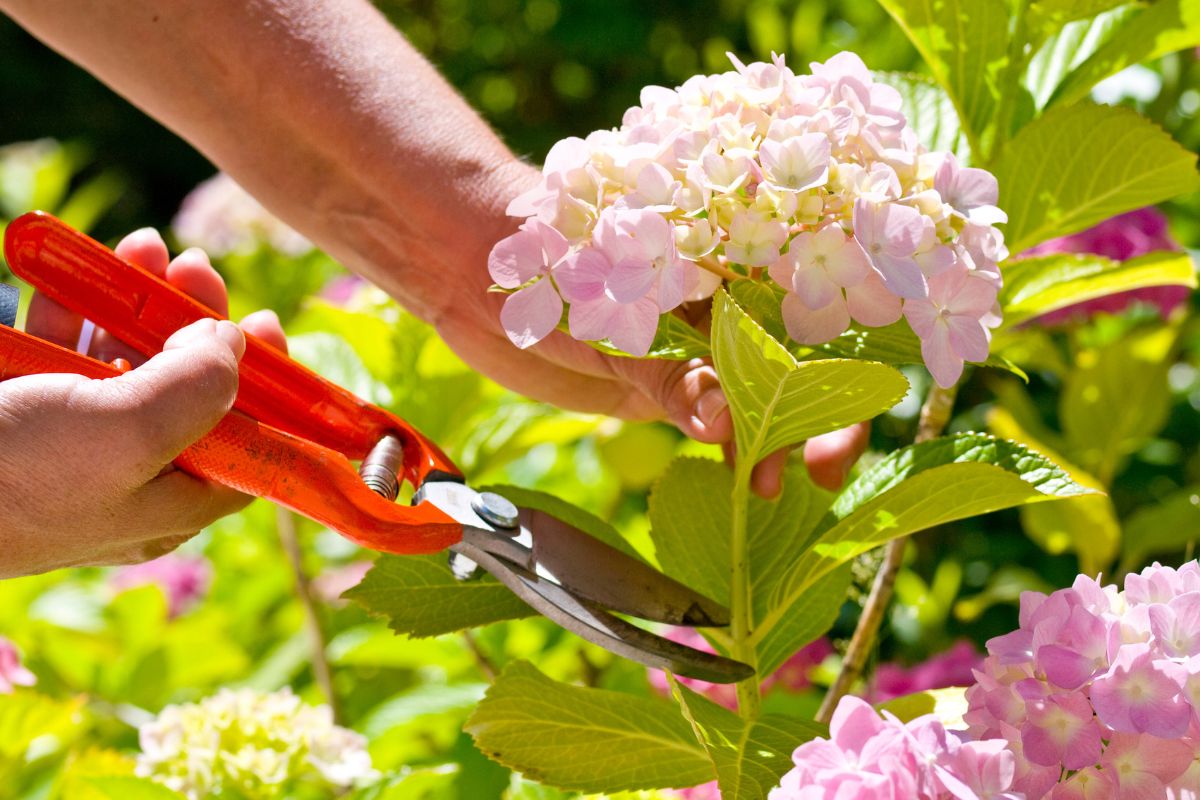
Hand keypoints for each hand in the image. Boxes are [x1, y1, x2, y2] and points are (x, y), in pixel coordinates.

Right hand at [0, 229, 286, 577]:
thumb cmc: (12, 476)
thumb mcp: (127, 434)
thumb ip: (197, 389)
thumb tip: (233, 345)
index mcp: (169, 502)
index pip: (248, 446)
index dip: (269, 388)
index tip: (269, 326)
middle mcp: (127, 477)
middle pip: (187, 391)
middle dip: (195, 323)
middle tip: (198, 267)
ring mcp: (69, 443)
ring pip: (123, 361)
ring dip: (136, 300)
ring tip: (144, 245)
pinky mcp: (18, 407)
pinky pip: (58, 350)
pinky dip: (72, 307)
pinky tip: (74, 267)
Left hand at [434, 162, 870, 498]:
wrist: (475, 270)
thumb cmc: (550, 264)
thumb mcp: (613, 319)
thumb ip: (670, 373)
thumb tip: (725, 425)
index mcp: (730, 264)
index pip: (809, 313)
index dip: (837, 366)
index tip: (835, 419)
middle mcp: (725, 306)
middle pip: (797, 361)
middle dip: (816, 415)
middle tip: (823, 473)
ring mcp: (697, 349)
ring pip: (761, 397)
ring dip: (774, 441)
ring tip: (768, 487)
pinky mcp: (665, 384)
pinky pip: (715, 419)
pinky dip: (733, 449)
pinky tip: (742, 480)